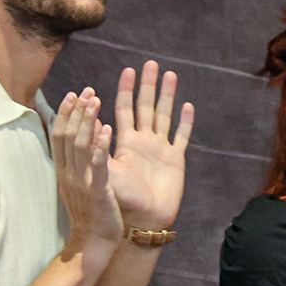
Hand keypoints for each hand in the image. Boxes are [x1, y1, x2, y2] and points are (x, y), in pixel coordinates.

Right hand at [52, 88, 123, 255]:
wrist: (93, 241)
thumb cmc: (89, 212)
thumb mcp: (78, 183)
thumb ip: (75, 162)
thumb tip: (76, 138)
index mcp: (63, 170)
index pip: (59, 135)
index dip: (66, 113)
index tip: (73, 93)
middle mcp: (69, 173)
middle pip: (67, 135)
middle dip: (76, 110)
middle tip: (86, 90)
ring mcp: (81, 182)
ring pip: (80, 145)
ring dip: (87, 121)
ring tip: (95, 101)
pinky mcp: (97, 191)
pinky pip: (98, 165)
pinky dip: (100, 145)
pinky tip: (107, 129)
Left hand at [107, 61, 193, 230]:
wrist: (142, 221)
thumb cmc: (120, 201)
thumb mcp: (105, 173)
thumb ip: (100, 149)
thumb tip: (97, 122)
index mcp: (125, 143)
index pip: (123, 109)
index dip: (124, 90)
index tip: (126, 70)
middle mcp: (143, 142)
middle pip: (146, 106)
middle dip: (147, 85)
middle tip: (149, 64)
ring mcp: (161, 150)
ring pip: (165, 116)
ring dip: (167, 96)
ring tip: (170, 75)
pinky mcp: (176, 161)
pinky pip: (181, 136)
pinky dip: (185, 122)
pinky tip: (188, 106)